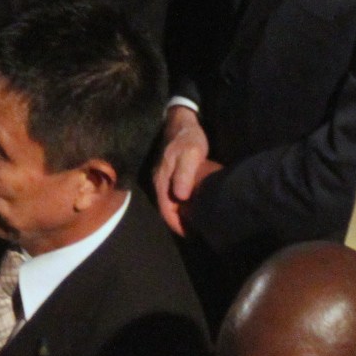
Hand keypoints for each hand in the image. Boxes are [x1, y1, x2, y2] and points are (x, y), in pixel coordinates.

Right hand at [154, 105, 217, 235]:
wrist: (182, 120)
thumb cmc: (188, 138)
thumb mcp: (191, 154)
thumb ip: (184, 174)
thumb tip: (180, 197)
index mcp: (162, 179)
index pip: (166, 209)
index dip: (176, 224)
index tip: (191, 235)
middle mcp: (159, 181)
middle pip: (166, 208)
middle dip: (178, 223)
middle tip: (196, 232)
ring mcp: (163, 178)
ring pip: (169, 202)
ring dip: (179, 215)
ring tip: (195, 223)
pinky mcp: (169, 174)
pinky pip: (172, 195)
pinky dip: (181, 205)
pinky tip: (192, 206)